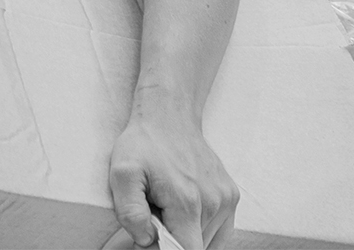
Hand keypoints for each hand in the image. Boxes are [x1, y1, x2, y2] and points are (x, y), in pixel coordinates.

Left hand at [108, 112, 238, 248]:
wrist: (169, 116)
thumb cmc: (142, 144)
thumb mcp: (122, 174)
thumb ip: (131, 212)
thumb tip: (147, 241)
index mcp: (187, 203)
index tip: (153, 236)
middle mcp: (213, 203)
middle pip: (196, 247)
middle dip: (174, 239)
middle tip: (155, 215)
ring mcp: (226, 200)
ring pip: (209, 240)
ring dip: (187, 233)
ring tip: (168, 207)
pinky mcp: (232, 195)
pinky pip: (221, 230)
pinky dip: (202, 228)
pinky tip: (185, 210)